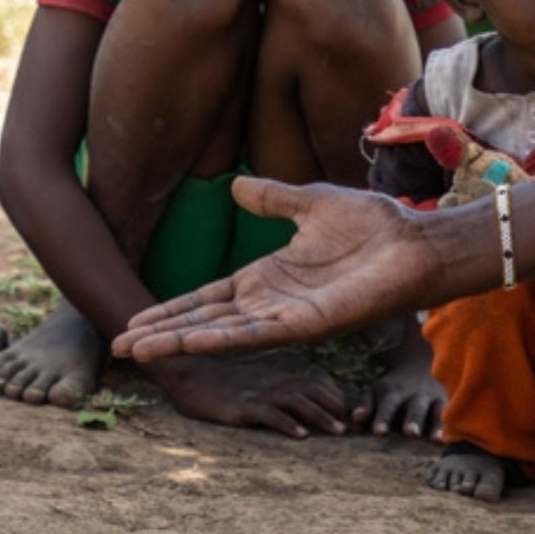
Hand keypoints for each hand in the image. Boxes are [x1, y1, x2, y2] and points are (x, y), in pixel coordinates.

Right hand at [115, 176, 445, 361]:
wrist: (415, 241)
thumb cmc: (373, 225)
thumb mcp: (309, 203)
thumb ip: (271, 198)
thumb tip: (234, 184)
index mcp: (267, 277)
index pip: (207, 297)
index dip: (172, 309)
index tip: (137, 319)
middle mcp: (270, 302)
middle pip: (203, 320)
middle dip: (162, 332)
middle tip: (120, 343)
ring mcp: (286, 317)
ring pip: (220, 332)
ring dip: (179, 340)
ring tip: (138, 348)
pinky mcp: (306, 324)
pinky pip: (254, 334)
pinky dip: (219, 337)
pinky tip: (189, 341)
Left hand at [355, 362, 445, 440]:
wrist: (418, 365)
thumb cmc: (392, 389)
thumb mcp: (376, 391)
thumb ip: (366, 404)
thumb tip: (357, 418)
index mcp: (392, 392)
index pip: (387, 405)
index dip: (383, 417)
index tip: (379, 431)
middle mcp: (412, 395)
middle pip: (413, 407)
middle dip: (412, 419)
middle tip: (410, 433)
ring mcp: (430, 398)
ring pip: (433, 411)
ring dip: (433, 424)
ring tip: (432, 439)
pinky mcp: (444, 402)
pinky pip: (447, 414)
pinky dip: (446, 425)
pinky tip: (446, 440)